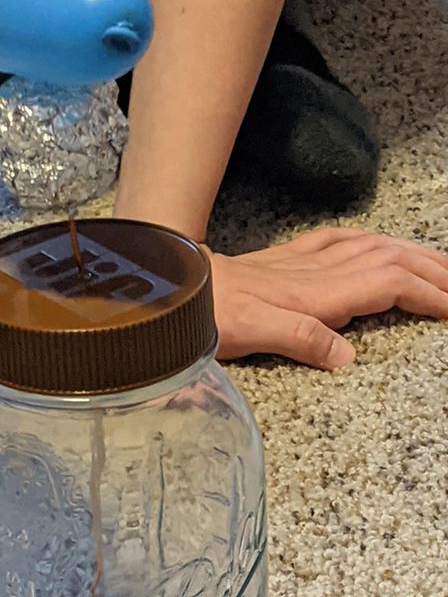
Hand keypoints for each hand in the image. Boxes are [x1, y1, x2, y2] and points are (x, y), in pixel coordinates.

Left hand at [203, 227, 447, 368]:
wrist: (175, 286)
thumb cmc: (208, 315)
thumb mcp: (251, 333)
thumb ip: (302, 339)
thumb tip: (347, 356)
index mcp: (315, 294)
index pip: (387, 284)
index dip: (426, 293)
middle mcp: (314, 273)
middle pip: (388, 259)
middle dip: (431, 269)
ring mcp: (301, 262)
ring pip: (369, 246)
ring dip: (409, 252)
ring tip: (437, 263)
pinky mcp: (284, 260)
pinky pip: (337, 240)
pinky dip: (366, 240)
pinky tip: (373, 241)